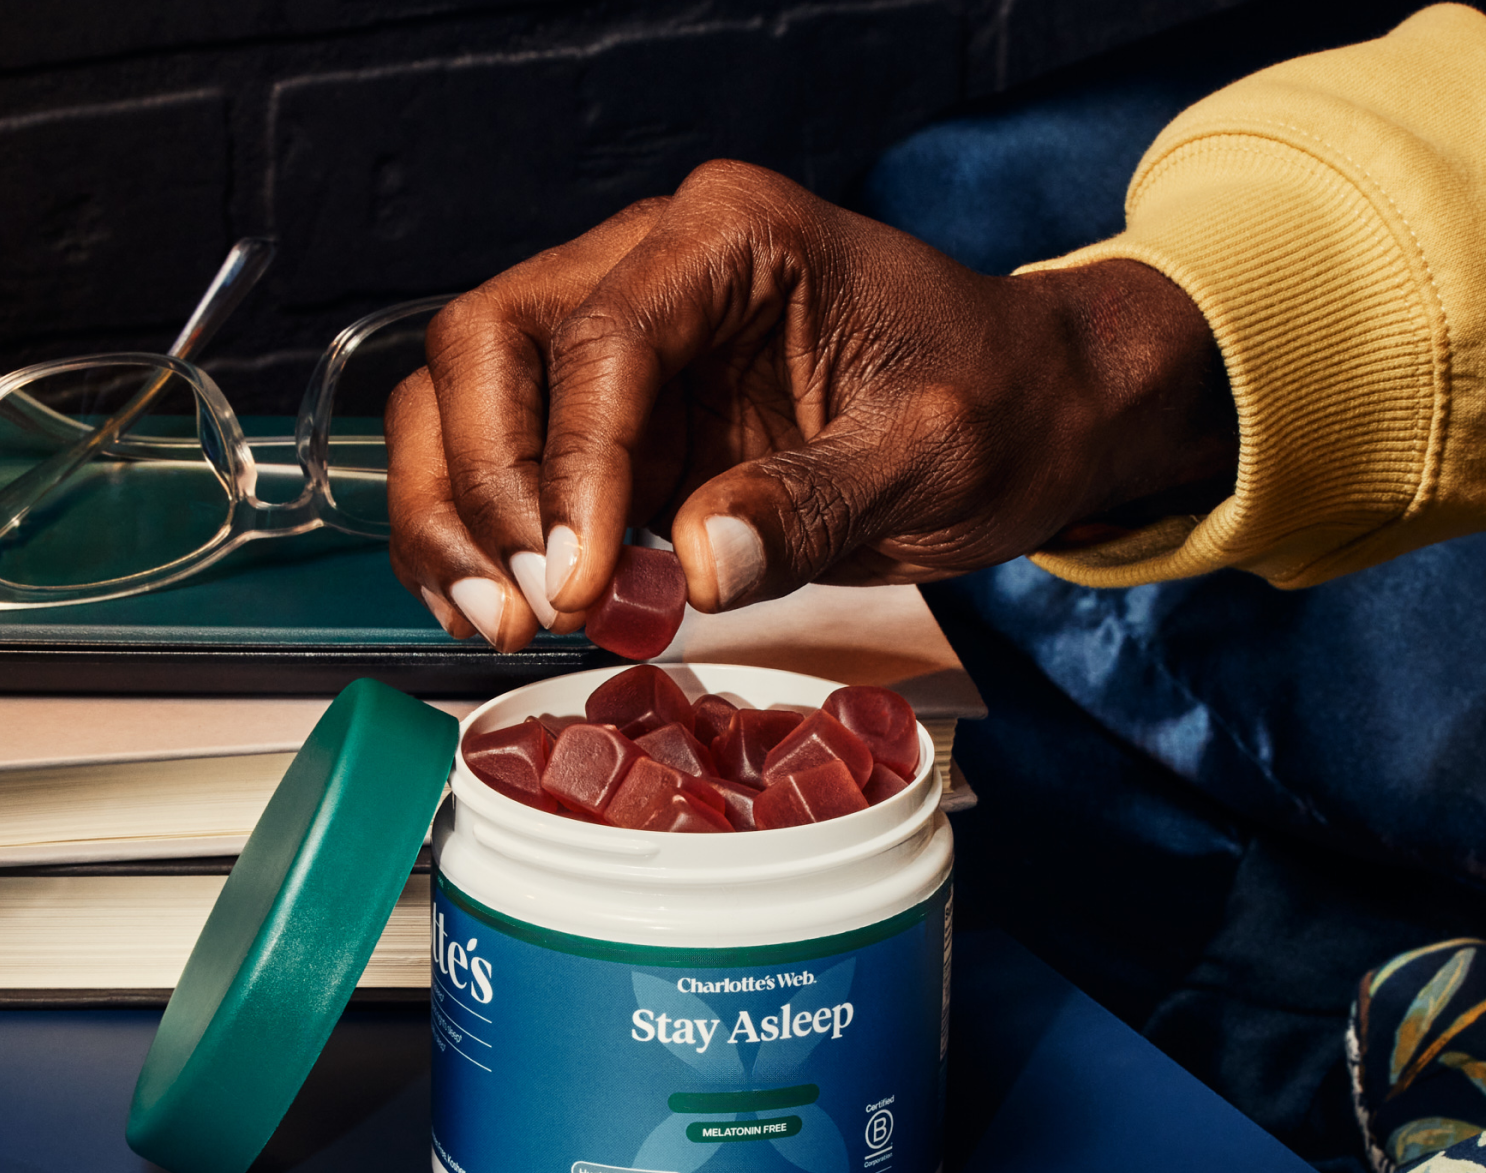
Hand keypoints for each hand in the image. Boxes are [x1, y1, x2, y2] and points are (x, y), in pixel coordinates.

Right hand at [385, 161, 1236, 649]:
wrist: (1029, 416)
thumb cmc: (998, 405)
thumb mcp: (934, 454)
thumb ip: (818, 502)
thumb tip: (698, 565)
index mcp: (733, 237)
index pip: (602, 337)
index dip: (574, 468)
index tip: (585, 580)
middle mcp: (654, 270)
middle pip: (489, 345)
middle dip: (489, 486)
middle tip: (536, 607)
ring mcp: (627, 351)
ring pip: (467, 398)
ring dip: (457, 514)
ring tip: (501, 622)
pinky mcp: (623, 429)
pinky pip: (505, 465)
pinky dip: (480, 537)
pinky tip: (497, 610)